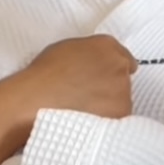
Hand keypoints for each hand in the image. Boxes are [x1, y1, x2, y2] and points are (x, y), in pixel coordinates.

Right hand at [21, 35, 137, 120]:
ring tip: (86, 108)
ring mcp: (123, 89)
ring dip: (109, 103)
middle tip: (89, 95)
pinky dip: (108, 119)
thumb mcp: (68, 48)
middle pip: (123, 79)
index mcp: (106, 45)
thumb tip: (94, 63)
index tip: (102, 79)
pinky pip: (119, 116)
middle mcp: (119, 64)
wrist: (40, 99)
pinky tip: (90, 118)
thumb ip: (89, 54)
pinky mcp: (121, 111)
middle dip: (110, 86)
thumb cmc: (46, 75)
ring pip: (122, 99)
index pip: (124, 58)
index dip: (111, 70)